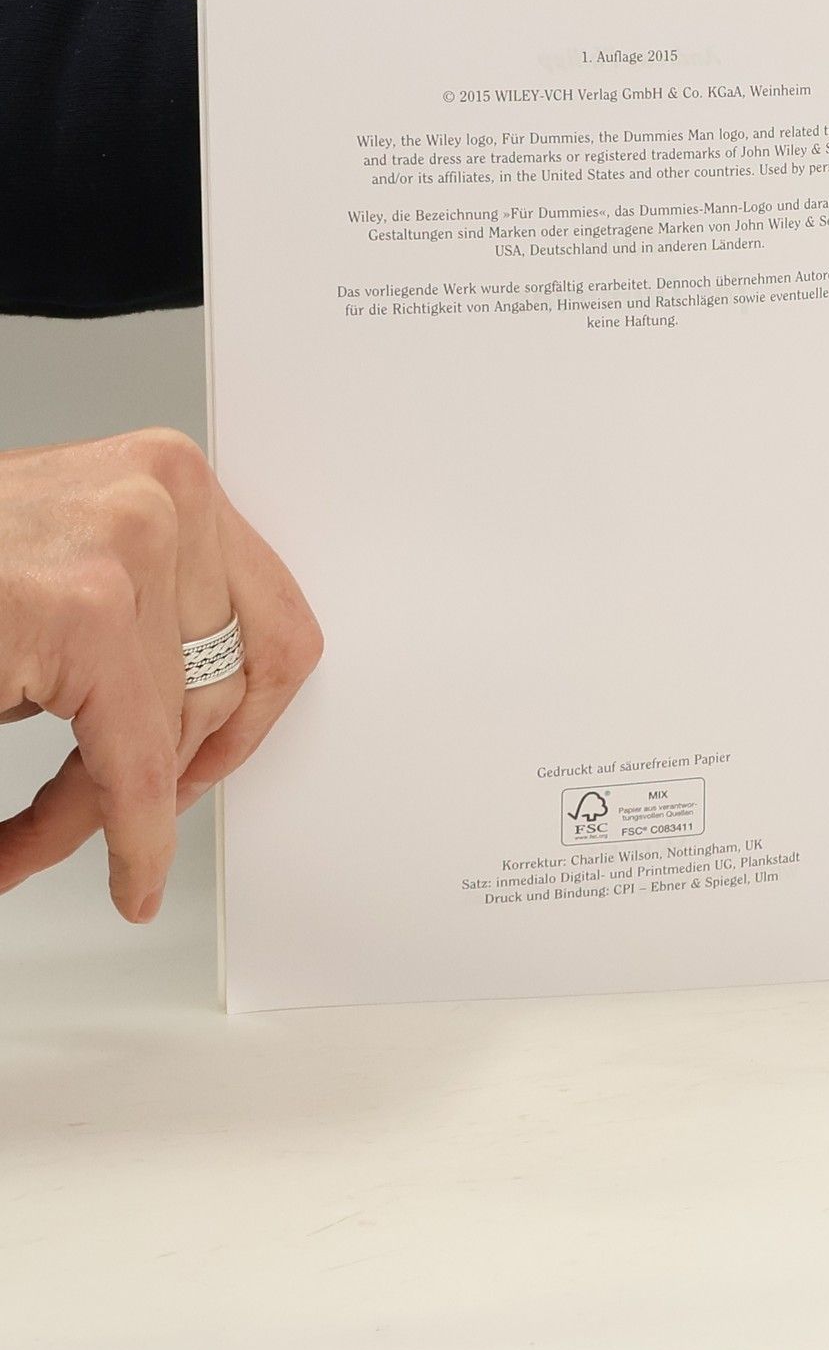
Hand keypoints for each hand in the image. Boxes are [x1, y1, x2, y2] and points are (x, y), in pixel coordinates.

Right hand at [0, 429, 321, 921]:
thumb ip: (142, 621)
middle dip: (163, 775)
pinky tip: (93, 870)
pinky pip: (134, 764)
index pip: (268, 624)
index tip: (204, 776)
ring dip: (107, 809)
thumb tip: (200, 734)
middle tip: (110, 827)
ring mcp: (129, 544)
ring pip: (177, 732)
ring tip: (39, 840)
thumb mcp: (67, 571)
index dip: (244, 725)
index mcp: (166, 479)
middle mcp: (163, 495)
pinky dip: (124, 837)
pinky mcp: (86, 609)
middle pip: (222, 687)